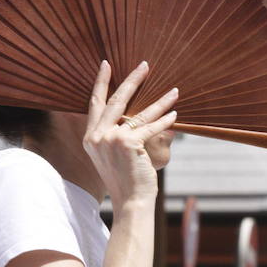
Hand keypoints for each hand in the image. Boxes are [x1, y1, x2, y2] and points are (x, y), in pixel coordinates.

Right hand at [82, 61, 177, 209]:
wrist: (130, 201)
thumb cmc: (126, 179)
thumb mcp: (112, 155)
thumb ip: (116, 134)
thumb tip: (135, 114)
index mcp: (91, 137)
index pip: (95, 103)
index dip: (101, 82)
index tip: (106, 64)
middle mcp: (97, 136)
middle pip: (116, 100)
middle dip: (131, 80)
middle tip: (144, 65)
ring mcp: (111, 139)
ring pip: (139, 113)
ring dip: (160, 100)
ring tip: (174, 90)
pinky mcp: (128, 144)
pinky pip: (150, 126)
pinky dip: (165, 119)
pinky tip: (175, 114)